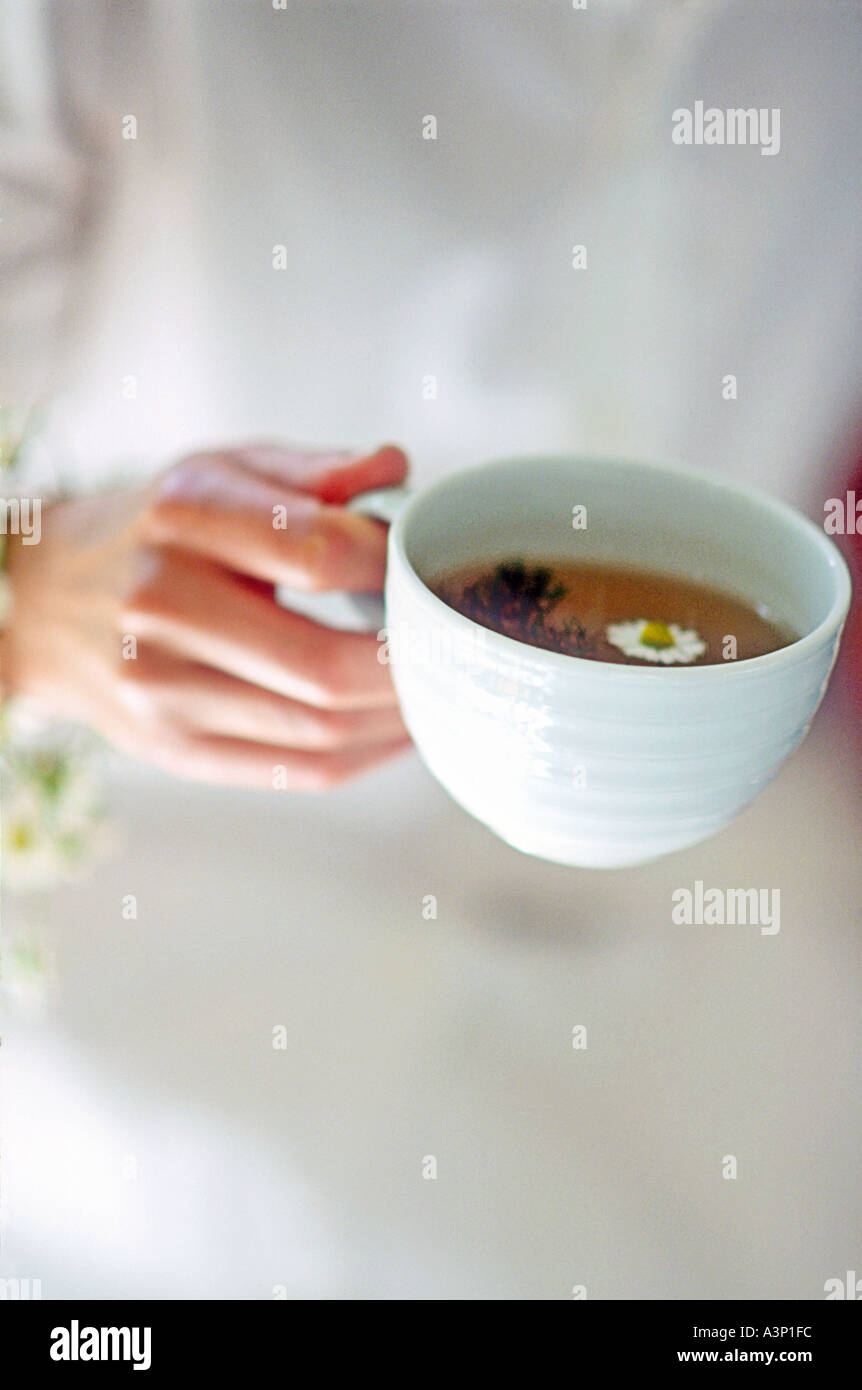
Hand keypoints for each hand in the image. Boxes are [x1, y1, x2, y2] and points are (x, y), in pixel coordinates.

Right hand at [0, 443, 411, 786]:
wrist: (47, 602)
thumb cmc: (154, 528)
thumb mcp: (222, 469)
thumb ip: (313, 470)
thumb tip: (397, 472)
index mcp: (185, 519)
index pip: (317, 555)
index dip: (393, 572)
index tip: (424, 574)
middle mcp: (163, 607)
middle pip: (324, 667)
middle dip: (411, 667)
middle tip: (454, 653)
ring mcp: (162, 692)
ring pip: (319, 731)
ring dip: (399, 721)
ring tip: (438, 693)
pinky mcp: (174, 750)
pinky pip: (296, 772)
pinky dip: (365, 756)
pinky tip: (396, 730)